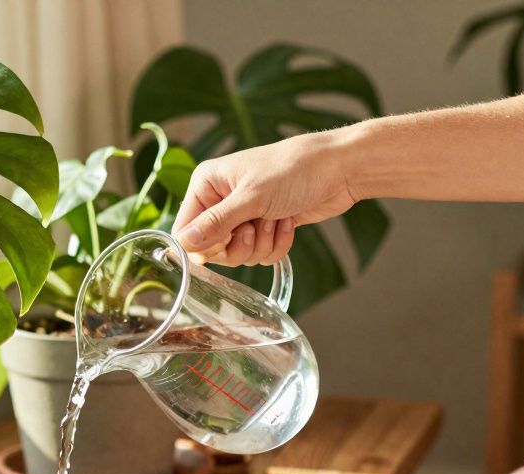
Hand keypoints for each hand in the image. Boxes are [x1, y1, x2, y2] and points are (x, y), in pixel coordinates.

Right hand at [171, 130, 357, 265]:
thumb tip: (184, 243)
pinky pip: (260, 253)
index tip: (226, 240)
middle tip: (255, 228)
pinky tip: (287, 222)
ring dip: (262, 244)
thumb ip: (215, 223)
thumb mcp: (251, 197)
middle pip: (212, 248)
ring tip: (276, 219)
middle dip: (239, 245)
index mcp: (207, 184)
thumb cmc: (293, 170)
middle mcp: (221, 201)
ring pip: (239, 254)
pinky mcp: (265, 227)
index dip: (204, 243)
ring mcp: (244, 215)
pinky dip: (277, 244)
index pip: (185, 229)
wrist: (339, 169)